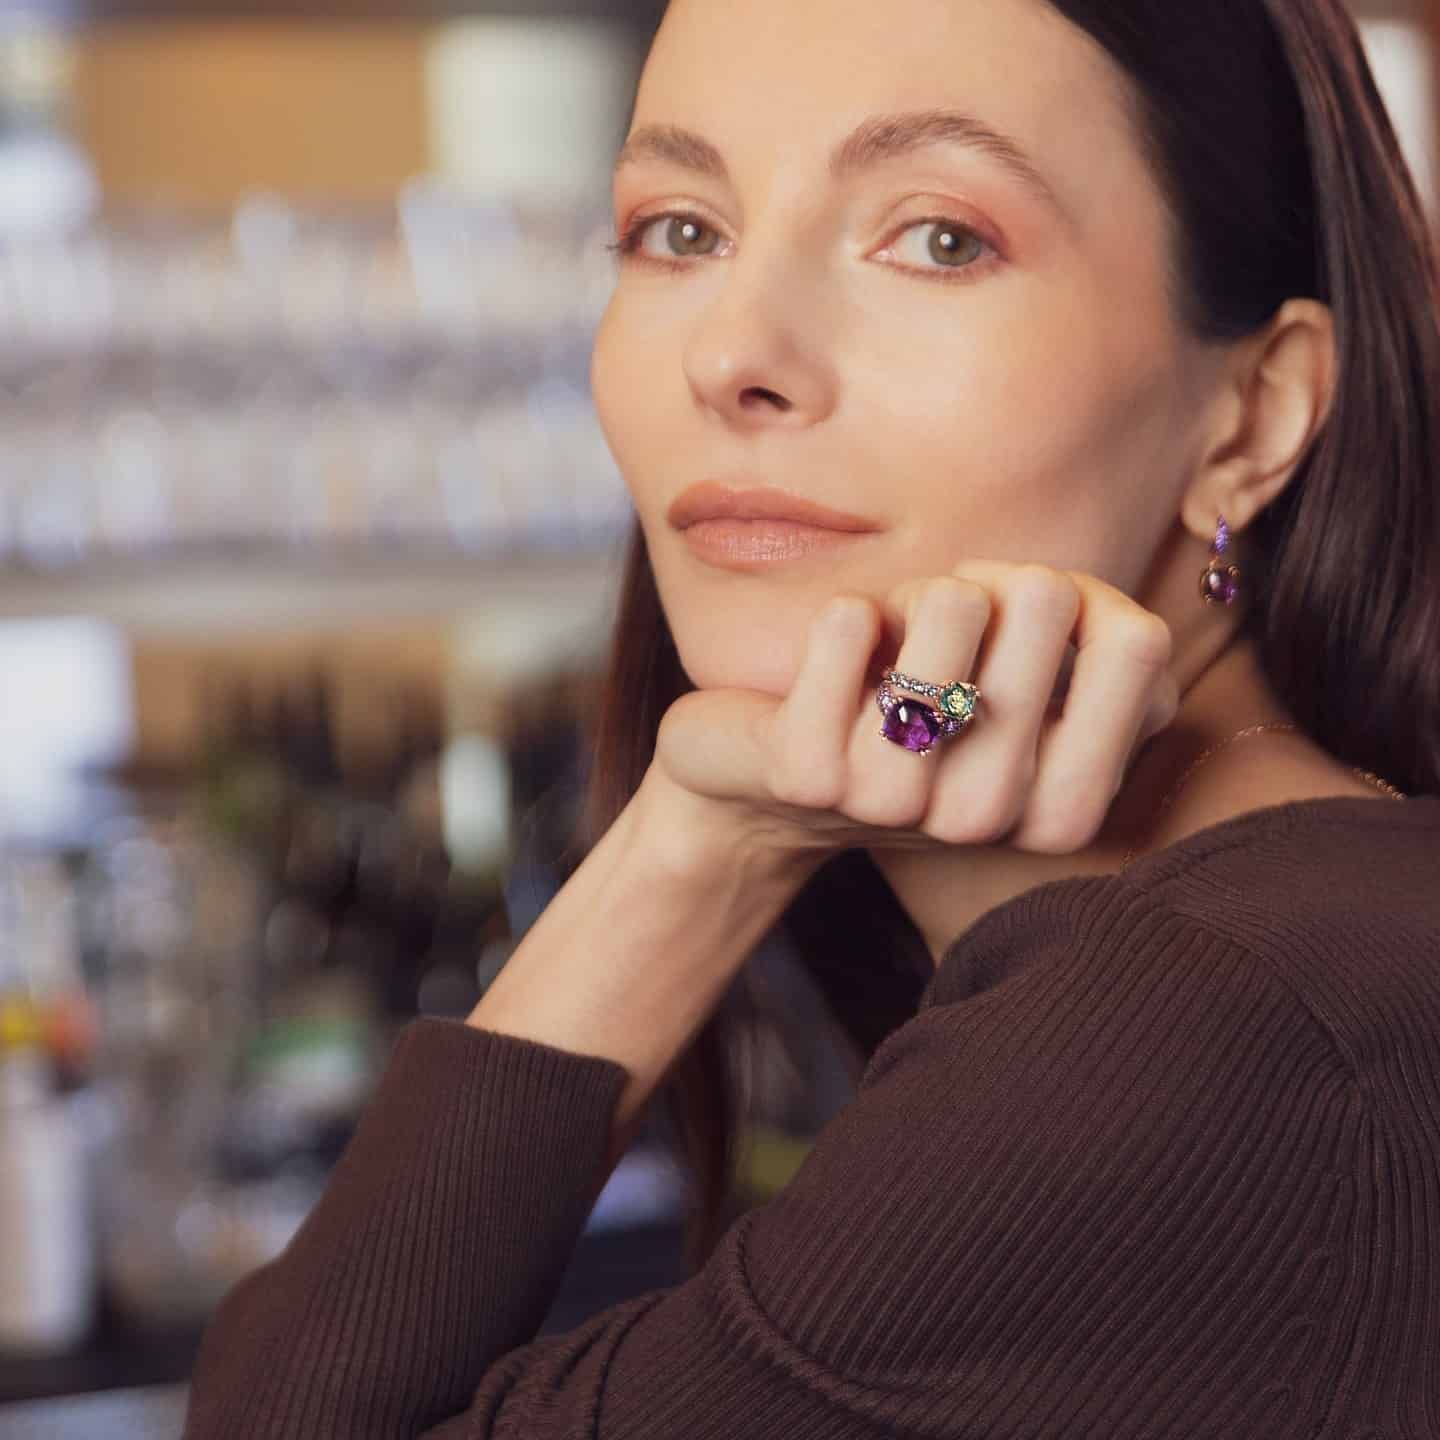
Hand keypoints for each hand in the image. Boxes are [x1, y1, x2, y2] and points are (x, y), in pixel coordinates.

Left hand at [646, 561, 1179, 874]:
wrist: (758, 788)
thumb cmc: (909, 717)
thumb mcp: (1015, 695)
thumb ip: (1095, 649)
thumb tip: (1110, 614)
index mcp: (1060, 809)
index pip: (1138, 642)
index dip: (1085, 595)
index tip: (1024, 627)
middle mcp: (986, 817)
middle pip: (1043, 604)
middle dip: (995, 581)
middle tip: (947, 623)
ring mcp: (895, 803)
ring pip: (952, 604)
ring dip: (920, 595)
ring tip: (894, 637)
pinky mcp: (807, 774)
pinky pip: (850, 624)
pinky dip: (847, 612)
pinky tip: (844, 650)